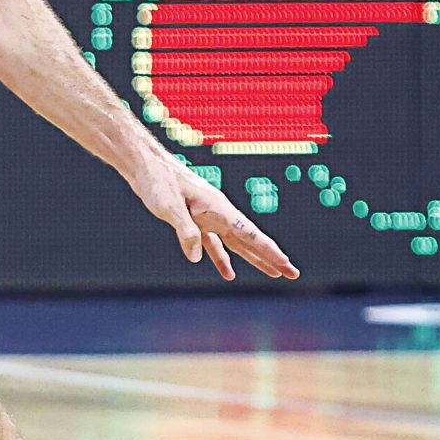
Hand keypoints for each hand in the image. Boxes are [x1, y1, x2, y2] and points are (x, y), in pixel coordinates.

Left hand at [128, 153, 299, 281]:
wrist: (146, 165)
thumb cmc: (158, 181)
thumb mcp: (168, 206)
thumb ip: (185, 230)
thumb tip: (196, 258)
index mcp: (217, 208)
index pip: (249, 235)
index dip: (268, 252)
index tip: (287, 265)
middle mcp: (218, 213)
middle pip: (250, 240)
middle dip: (271, 258)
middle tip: (292, 274)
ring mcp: (207, 217)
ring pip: (236, 244)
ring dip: (254, 259)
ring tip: (273, 274)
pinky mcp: (194, 221)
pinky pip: (213, 244)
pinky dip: (221, 259)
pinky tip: (228, 273)